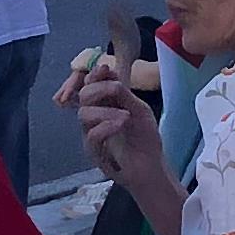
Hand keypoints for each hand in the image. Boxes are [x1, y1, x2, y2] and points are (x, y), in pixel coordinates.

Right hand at [62, 53, 163, 183]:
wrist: (151, 166)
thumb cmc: (145, 138)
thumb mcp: (139, 109)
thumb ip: (123, 92)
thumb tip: (108, 71)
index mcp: (105, 104)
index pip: (92, 84)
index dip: (95, 74)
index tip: (106, 69)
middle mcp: (95, 117)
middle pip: (83, 95)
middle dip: (98, 87)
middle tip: (117, 89)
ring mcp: (92, 134)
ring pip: (84, 114)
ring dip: (106, 110)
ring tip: (126, 116)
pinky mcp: (94, 152)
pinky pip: (91, 135)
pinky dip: (107, 126)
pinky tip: (122, 124)